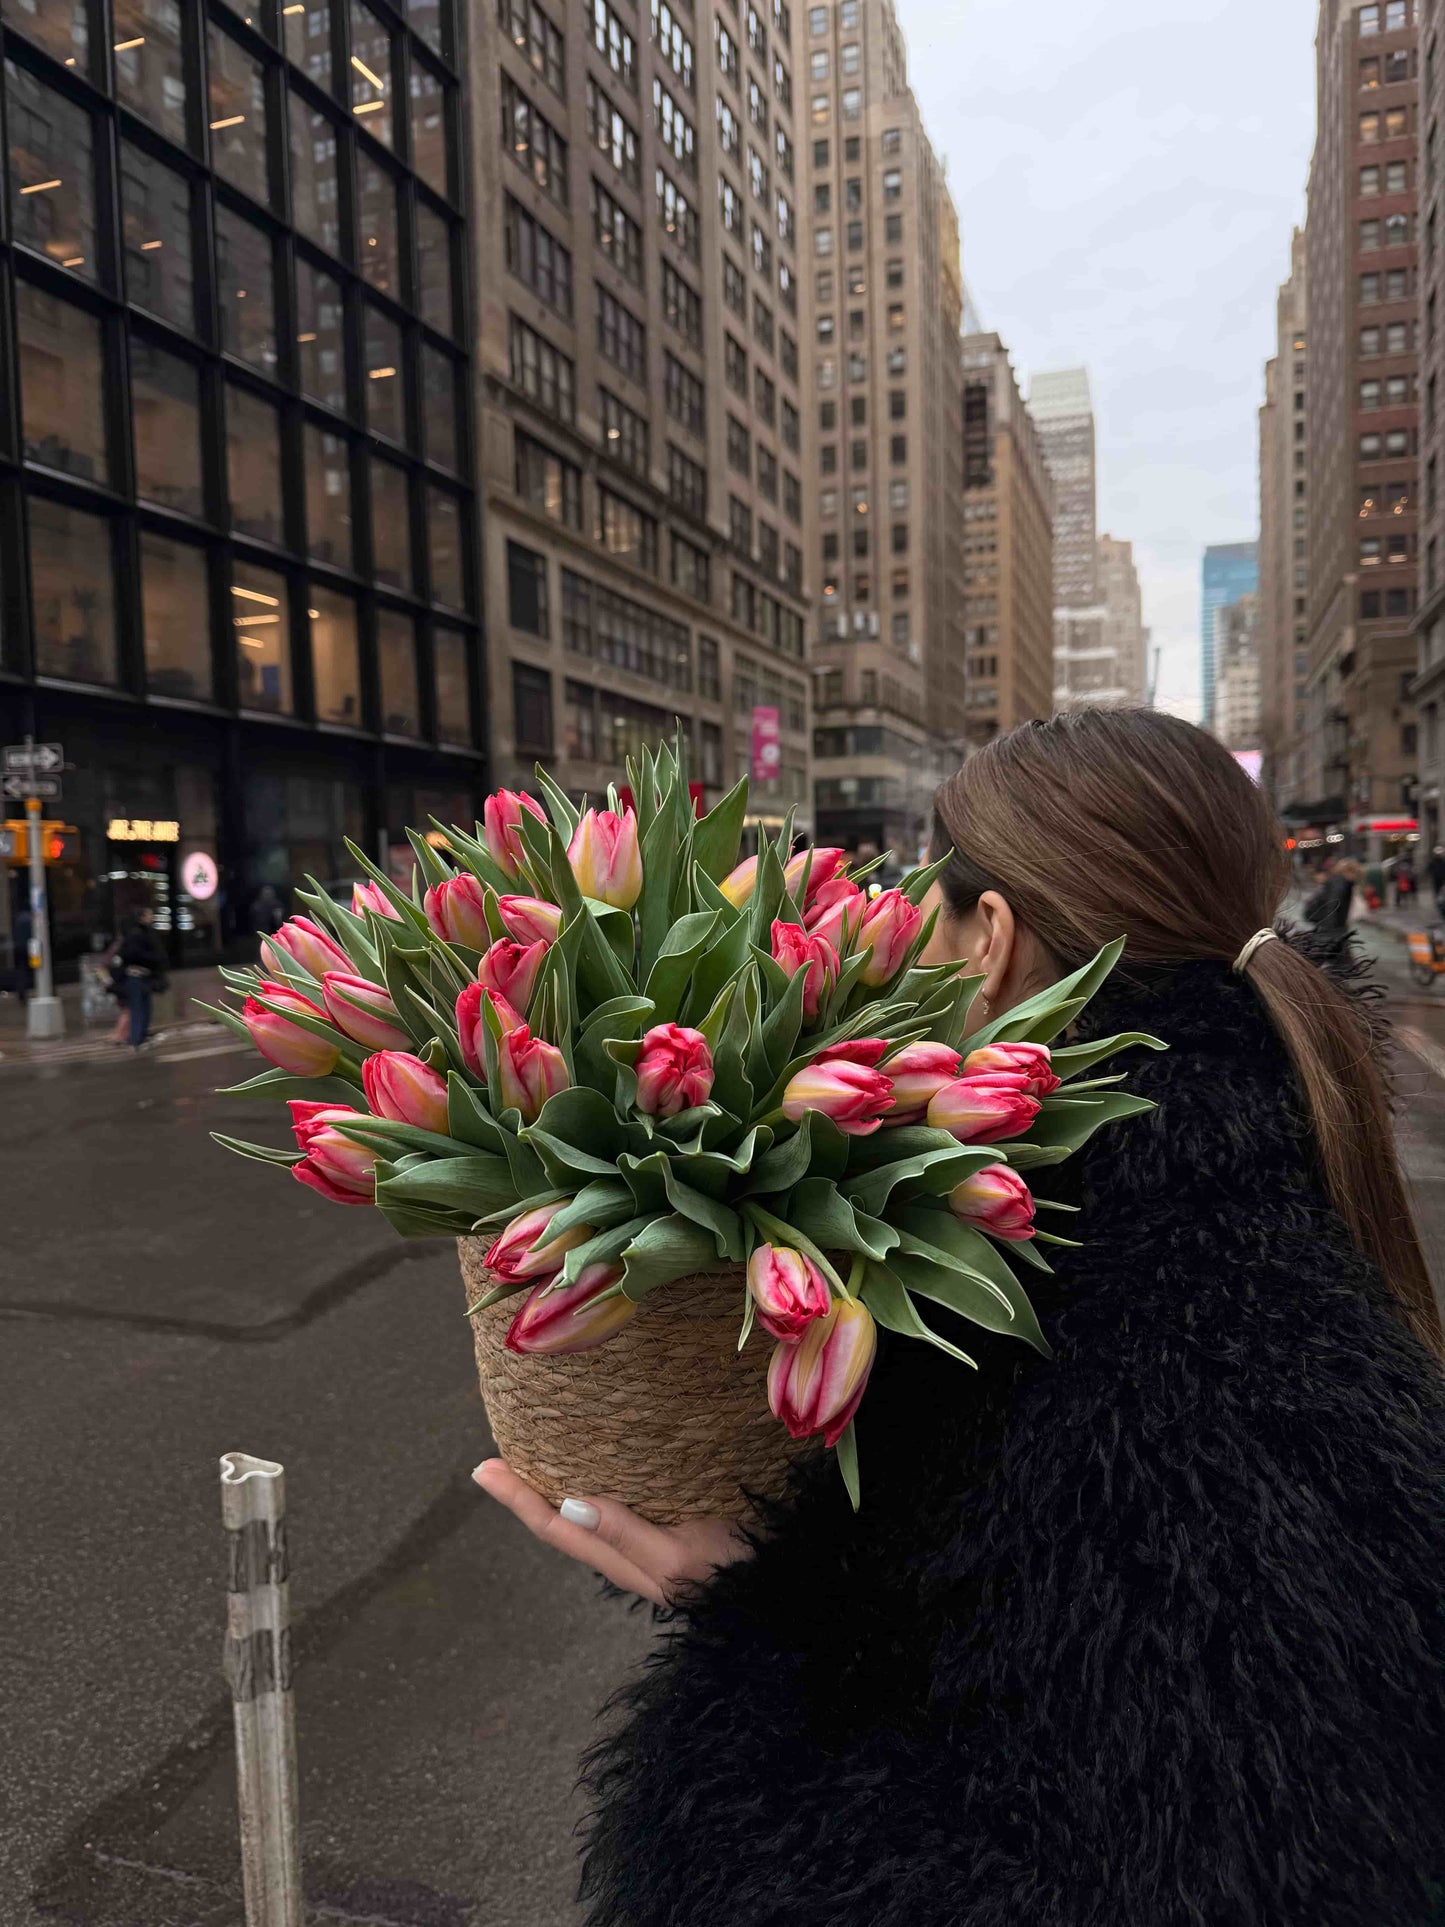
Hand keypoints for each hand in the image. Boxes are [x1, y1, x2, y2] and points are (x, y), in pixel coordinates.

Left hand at [472, 1458, 750, 1606]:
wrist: (782, 1588)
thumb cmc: (732, 1573)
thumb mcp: (677, 1557)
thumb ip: (624, 1532)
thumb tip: (566, 1504)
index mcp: (620, 1560)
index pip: (554, 1527)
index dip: (517, 1498)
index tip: (482, 1468)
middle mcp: (626, 1551)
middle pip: (562, 1519)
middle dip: (528, 1489)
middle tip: (497, 1455)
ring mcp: (649, 1541)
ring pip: (588, 1511)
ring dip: (558, 1484)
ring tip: (537, 1455)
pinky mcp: (672, 1525)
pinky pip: (619, 1502)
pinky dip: (597, 1481)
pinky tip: (602, 1464)